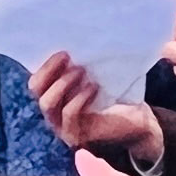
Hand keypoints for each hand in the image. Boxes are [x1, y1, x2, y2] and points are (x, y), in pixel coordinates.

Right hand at [29, 49, 163, 170]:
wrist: (139, 123)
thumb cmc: (118, 96)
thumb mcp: (98, 76)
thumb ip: (83, 64)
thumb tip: (78, 40)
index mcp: (55, 95)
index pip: (36, 79)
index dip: (45, 64)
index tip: (63, 50)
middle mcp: (53, 112)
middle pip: (35, 89)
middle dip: (49, 70)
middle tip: (67, 56)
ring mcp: (61, 126)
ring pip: (47, 103)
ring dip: (62, 83)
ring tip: (81, 71)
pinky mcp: (75, 136)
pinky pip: (68, 114)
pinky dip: (79, 98)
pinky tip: (93, 88)